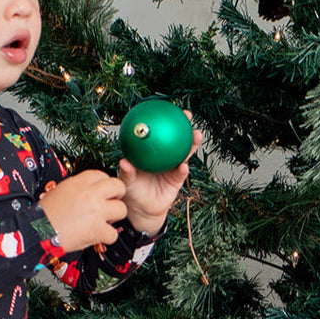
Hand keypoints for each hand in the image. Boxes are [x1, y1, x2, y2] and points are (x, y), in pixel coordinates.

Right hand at [39, 168, 126, 251]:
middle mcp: (91, 193)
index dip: (105, 185)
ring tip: (105, 222)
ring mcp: (96, 211)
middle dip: (117, 196)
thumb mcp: (60, 190)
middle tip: (111, 204)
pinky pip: (114, 233)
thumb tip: (90, 191)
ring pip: (121, 209)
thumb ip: (78, 189)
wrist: (37, 231)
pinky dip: (107, 237)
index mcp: (79, 182)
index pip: (102, 175)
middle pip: (118, 186)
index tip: (103, 192)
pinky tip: (98, 236)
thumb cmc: (45, 214)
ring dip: (115, 217)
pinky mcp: (96, 229)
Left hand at [118, 111, 201, 235]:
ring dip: (191, 144)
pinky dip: (182, 169)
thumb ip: (126, 173)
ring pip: (184, 152)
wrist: (141, 210)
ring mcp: (172, 167)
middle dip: (184, 126)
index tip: (167, 108)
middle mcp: (164, 157)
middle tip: (187, 115)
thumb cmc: (131, 191)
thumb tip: (123, 162)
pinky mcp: (177, 180)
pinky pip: (181, 173)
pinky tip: (183, 166)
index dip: (164, 121)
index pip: (159, 133)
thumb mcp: (126, 181)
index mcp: (152, 153)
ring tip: (196, 135)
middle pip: (176, 139)